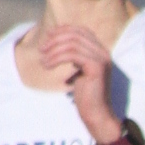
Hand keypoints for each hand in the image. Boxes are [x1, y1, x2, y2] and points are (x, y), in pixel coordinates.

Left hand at [35, 24, 117, 142]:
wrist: (97, 114)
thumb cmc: (86, 96)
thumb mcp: (79, 72)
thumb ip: (74, 57)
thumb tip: (56, 44)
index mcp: (100, 51)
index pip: (81, 31)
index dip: (63, 30)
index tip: (48, 37)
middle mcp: (103, 52)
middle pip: (75, 35)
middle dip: (55, 40)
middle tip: (41, 50)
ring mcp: (101, 59)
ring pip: (72, 44)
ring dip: (53, 50)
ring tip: (43, 61)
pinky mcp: (96, 67)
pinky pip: (73, 54)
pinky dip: (57, 58)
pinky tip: (48, 66)